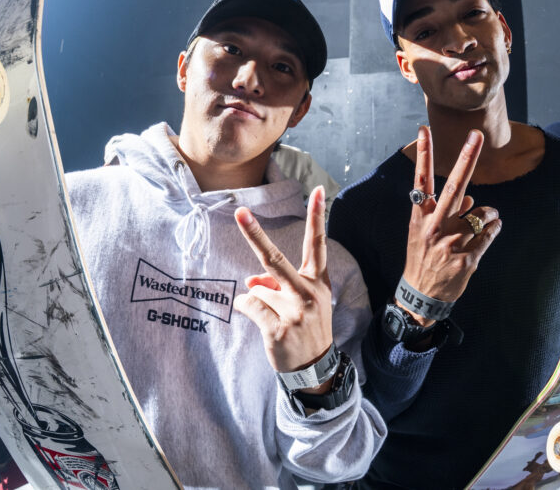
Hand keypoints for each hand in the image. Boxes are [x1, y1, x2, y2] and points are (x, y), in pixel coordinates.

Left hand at [234, 186, 333, 392]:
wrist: (316, 367)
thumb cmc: (307, 327)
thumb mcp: (303, 302)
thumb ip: (279, 284)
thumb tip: (252, 280)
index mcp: (318, 282)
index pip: (317, 244)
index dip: (318, 216)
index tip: (318, 190)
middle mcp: (308, 293)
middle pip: (274, 258)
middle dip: (255, 234)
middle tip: (240, 212)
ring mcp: (294, 312)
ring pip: (257, 289)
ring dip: (258, 301)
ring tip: (276, 319)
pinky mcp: (278, 329)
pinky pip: (249, 306)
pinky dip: (246, 310)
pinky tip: (261, 323)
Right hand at [403, 127, 501, 324]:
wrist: (421, 294)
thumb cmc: (423, 256)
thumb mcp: (423, 231)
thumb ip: (443, 211)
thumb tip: (469, 198)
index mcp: (420, 216)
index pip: (421, 179)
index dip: (423, 153)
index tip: (424, 130)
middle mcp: (435, 226)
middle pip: (454, 186)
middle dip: (467, 158)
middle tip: (476, 135)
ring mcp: (452, 243)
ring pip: (482, 212)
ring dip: (488, 214)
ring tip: (482, 222)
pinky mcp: (468, 259)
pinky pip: (490, 233)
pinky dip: (494, 227)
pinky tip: (491, 229)